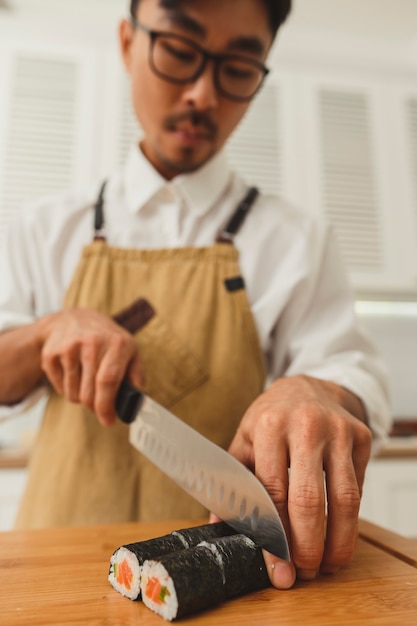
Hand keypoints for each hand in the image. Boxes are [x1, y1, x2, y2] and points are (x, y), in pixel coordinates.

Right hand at [40, 308, 143, 425]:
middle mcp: (92, 343)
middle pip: (89, 393)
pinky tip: (74, 374)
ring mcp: (69, 347)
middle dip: (95, 407)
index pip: (108, 381)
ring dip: (81, 398)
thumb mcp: (130, 350)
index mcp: (116, 343)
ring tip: (87, 382)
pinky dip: (68, 390)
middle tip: (99, 406)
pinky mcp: (51, 354)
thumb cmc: (108, 340)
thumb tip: (135, 403)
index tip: (108, 420)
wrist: (75, 319)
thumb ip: (136, 377)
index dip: (106, 406)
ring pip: (73, 395)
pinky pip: (60, 389)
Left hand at [228, 375, 371, 588]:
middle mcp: (305, 425)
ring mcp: (338, 430)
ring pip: (344, 498)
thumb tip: (218, 525)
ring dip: (337, 540)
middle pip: (309, 499)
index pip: (272, 491)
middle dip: (307, 545)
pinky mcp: (361, 436)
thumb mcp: (244, 438)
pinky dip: (350, 518)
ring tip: (327, 564)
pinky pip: (359, 487)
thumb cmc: (271, 417)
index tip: (277, 565)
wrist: (307, 386)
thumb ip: (232, 479)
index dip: (275, 534)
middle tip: (304, 571)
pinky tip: (339, 536)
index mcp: (269, 425)